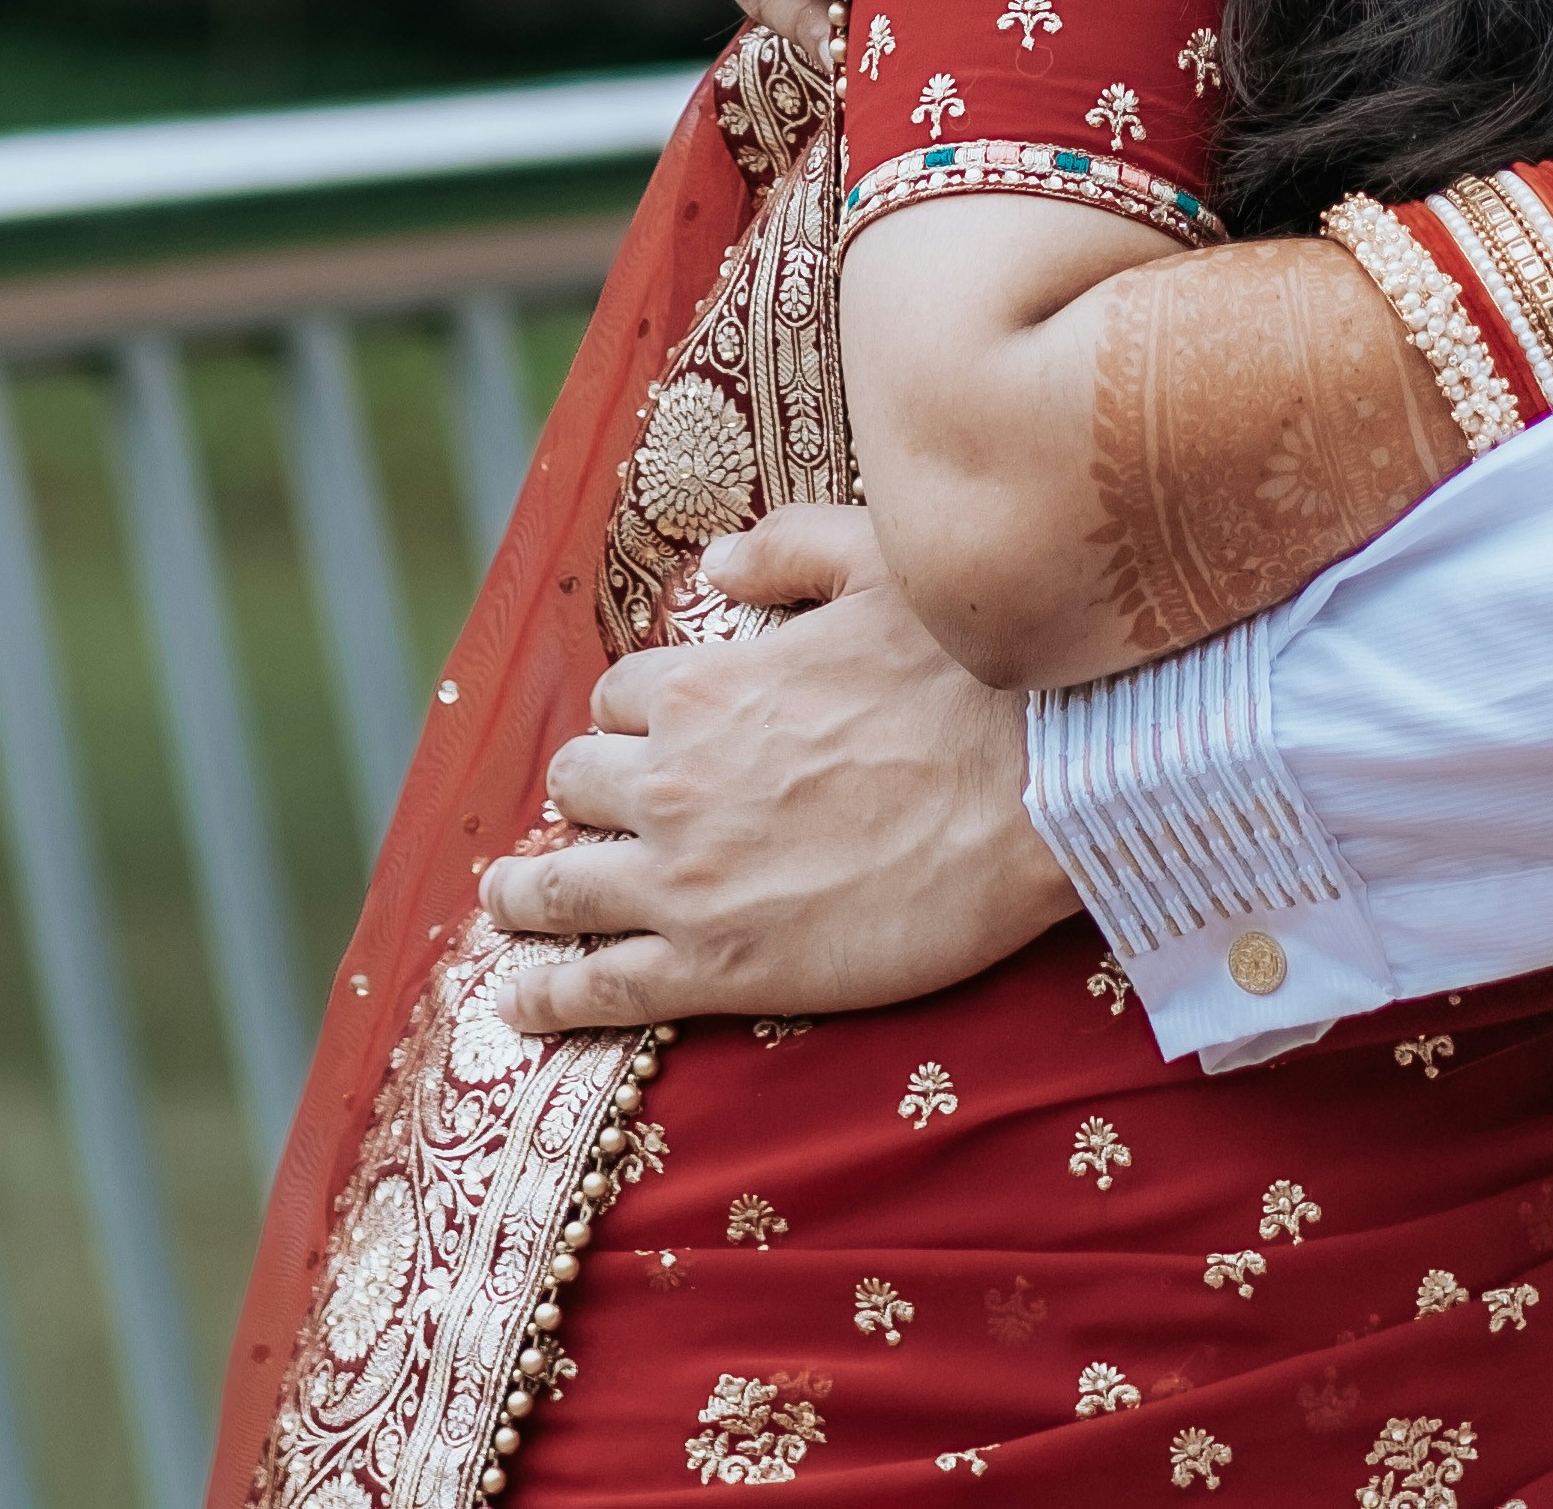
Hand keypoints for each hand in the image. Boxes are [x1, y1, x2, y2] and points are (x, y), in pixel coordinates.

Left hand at [479, 507, 1077, 1031]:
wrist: (1043, 795)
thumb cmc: (975, 676)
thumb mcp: (879, 564)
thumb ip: (786, 550)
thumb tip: (717, 562)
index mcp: (700, 687)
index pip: (620, 699)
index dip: (636, 717)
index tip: (652, 737)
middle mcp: (670, 782)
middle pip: (578, 787)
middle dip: (585, 796)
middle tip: (595, 819)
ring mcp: (685, 882)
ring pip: (559, 889)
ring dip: (524, 895)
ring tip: (509, 906)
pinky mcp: (717, 968)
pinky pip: (598, 987)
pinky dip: (547, 996)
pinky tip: (524, 1002)